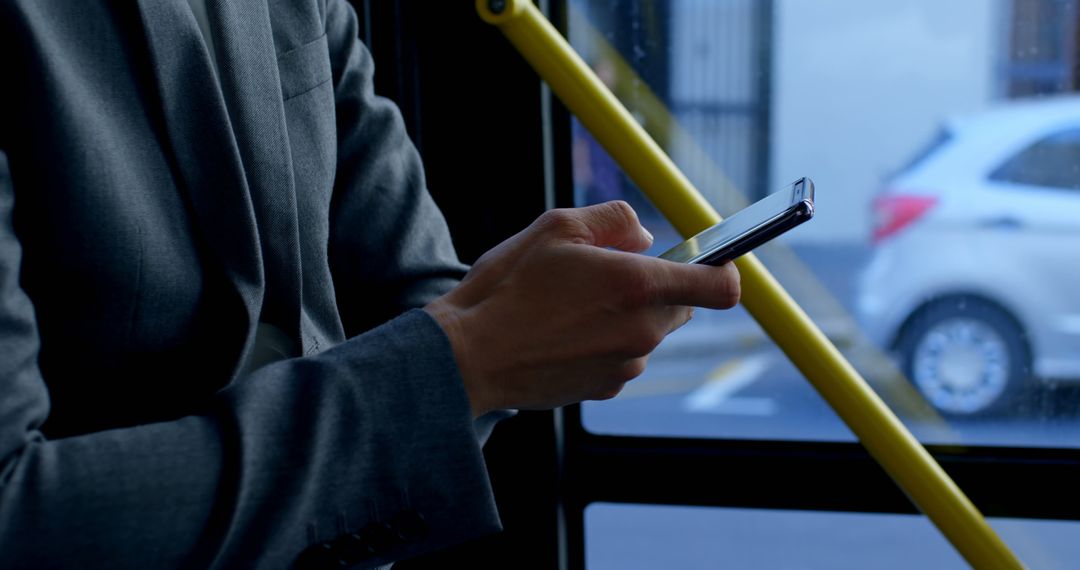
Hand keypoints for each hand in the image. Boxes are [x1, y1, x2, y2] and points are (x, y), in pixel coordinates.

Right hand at [424, 201, 740, 416]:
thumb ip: (615, 221)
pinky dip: (605, 342)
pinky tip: (563, 333)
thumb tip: (645, 236)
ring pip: (648, 331)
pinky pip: (622, 356)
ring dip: (625, 315)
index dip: (724, 269)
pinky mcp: (606, 388)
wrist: (469, 357)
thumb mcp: (557, 227)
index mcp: (636, 285)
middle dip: (655, 286)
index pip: (719, 286)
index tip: (713, 260)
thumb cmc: (508, 289)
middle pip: (680, 305)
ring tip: (570, 306)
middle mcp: (641, 330)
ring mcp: (625, 365)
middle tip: (604, 274)